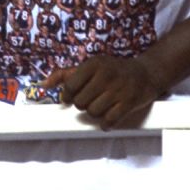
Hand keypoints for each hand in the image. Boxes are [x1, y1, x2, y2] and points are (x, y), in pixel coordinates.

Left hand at [42, 54, 163, 128]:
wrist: (145, 73)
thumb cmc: (112, 70)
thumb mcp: (90, 66)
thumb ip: (66, 75)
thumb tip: (44, 84)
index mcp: (93, 64)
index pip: (70, 87)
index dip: (67, 96)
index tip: (70, 98)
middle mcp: (105, 75)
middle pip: (81, 102)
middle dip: (83, 104)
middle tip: (90, 100)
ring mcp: (118, 89)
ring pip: (93, 112)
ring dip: (94, 113)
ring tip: (100, 106)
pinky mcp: (129, 102)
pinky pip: (110, 121)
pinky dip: (106, 124)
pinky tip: (108, 119)